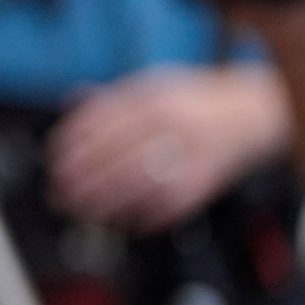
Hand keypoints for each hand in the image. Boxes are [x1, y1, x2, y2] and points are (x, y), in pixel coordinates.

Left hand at [47, 65, 291, 232]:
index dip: (74, 143)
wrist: (250, 115)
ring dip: (103, 201)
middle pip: (116, 155)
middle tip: (59, 190)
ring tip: (79, 209)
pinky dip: (138, 216)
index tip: (53, 158)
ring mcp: (189, 154)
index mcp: (154, 97)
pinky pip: (165, 205)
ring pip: (138, 184)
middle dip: (82, 178)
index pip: (104, 120)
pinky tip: (118, 219)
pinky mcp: (203, 183)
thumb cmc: (193, 101)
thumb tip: (72, 101)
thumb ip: (114, 96)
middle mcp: (171, 124)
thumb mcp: (154, 85)